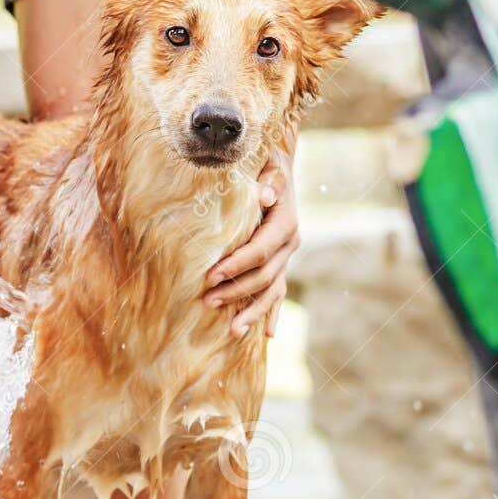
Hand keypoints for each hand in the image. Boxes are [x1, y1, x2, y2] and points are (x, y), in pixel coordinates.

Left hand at [204, 151, 297, 336]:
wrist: (276, 170)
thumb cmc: (263, 165)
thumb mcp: (267, 164)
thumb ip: (267, 179)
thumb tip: (264, 195)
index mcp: (285, 222)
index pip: (260, 250)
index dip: (237, 265)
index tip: (211, 276)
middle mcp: (289, 243)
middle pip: (264, 275)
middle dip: (236, 290)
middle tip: (207, 301)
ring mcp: (286, 257)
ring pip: (272, 290)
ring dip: (252, 311)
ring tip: (232, 331)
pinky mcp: (280, 265)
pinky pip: (277, 293)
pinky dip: (271, 313)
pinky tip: (266, 334)